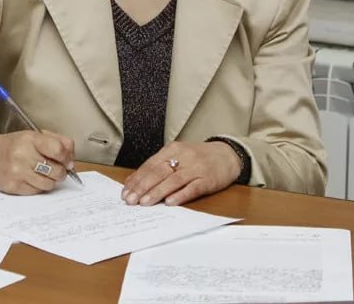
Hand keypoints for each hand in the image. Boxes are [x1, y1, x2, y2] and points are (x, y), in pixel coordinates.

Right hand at [0, 130, 74, 194]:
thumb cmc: (12, 145)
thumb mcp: (34, 135)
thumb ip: (57, 142)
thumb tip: (71, 160)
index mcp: (31, 139)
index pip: (58, 150)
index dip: (67, 157)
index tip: (67, 160)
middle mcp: (24, 155)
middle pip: (57, 171)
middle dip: (60, 171)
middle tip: (55, 168)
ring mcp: (18, 172)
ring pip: (48, 184)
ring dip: (50, 181)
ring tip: (42, 173)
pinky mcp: (14, 187)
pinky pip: (36, 191)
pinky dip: (38, 186)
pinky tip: (31, 178)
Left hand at [121, 141, 241, 206]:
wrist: (227, 155)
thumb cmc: (198, 158)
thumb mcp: (178, 156)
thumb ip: (158, 167)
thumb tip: (133, 181)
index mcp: (173, 149)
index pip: (150, 164)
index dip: (137, 178)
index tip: (125, 191)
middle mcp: (183, 156)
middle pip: (159, 172)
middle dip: (142, 187)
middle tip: (130, 200)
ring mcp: (196, 168)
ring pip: (173, 180)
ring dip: (157, 192)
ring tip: (145, 203)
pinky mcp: (208, 179)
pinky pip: (192, 188)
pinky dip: (180, 195)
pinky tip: (170, 202)